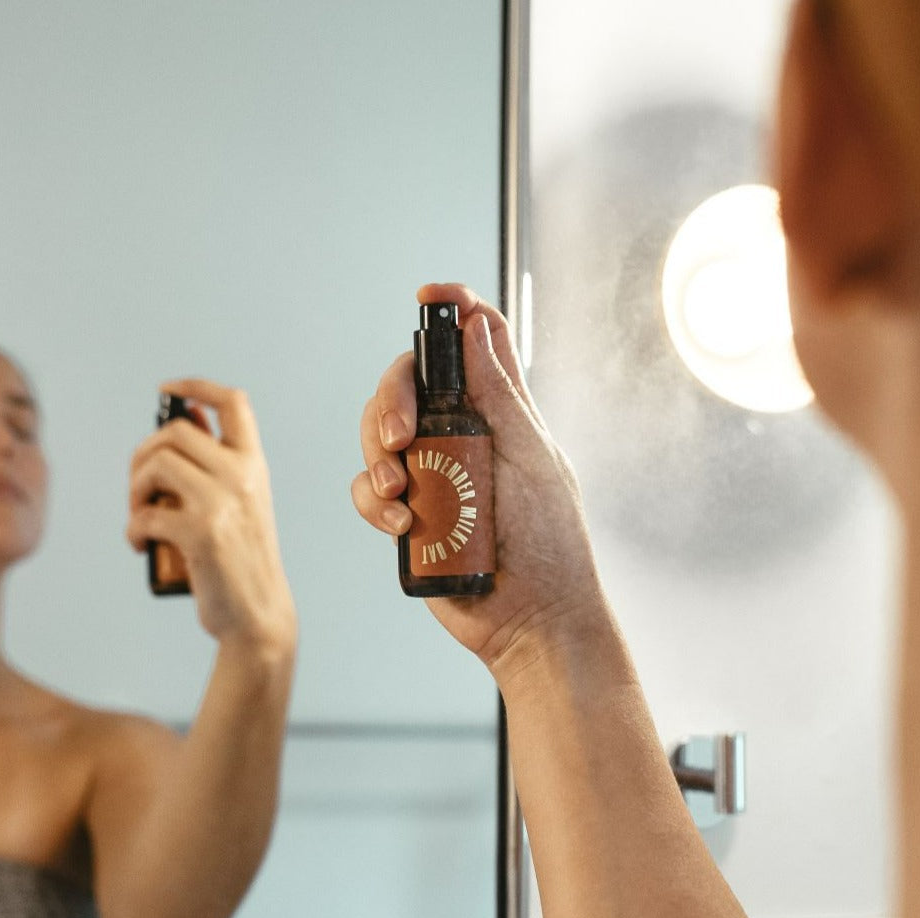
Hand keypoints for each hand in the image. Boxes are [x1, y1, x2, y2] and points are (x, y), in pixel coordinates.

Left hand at [127, 379, 295, 658]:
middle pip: (174, 432)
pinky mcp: (203, 534)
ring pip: (156, 465)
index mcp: (255, 465)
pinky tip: (140, 545)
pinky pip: (146, 513)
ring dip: (134, 490)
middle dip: (142, 456)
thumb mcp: (240, 502)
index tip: (166, 390)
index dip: (196, 385)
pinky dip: (133, 530)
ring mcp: (225, 503)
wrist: (258, 613)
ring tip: (139, 515)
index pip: (233, 402)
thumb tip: (187, 416)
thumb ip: (215, 464)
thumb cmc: (240, 558)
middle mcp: (243, 476)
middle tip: (140, 488)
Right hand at [352, 283, 611, 686]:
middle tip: (401, 434)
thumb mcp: (532, 459)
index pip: (474, 344)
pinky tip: (398, 523)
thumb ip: (500, 395)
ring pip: (377, 433)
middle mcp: (458, 435)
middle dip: (392, 398)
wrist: (531, 618)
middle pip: (407, 383)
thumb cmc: (550, 542)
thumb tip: (475, 326)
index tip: (429, 297)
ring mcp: (429, 474)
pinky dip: (373, 500)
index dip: (453, 311)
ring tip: (399, 489)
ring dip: (377, 453)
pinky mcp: (406, 513)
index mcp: (497, 414)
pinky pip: (369, 489)